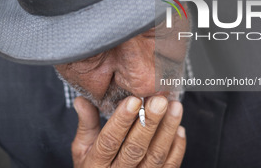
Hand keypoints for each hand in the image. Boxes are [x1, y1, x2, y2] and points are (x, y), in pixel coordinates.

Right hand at [71, 95, 185, 167]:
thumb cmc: (93, 167)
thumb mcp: (82, 149)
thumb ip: (86, 123)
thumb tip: (81, 99)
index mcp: (96, 164)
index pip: (108, 141)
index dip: (121, 121)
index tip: (133, 100)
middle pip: (135, 149)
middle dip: (149, 123)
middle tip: (159, 100)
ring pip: (156, 157)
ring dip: (167, 131)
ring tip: (174, 107)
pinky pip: (170, 167)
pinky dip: (177, 148)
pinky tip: (180, 128)